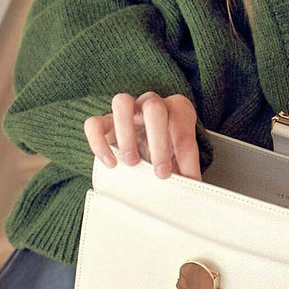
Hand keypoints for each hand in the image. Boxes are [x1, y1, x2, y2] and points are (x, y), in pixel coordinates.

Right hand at [83, 92, 202, 180]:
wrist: (147, 149)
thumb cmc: (167, 151)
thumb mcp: (180, 160)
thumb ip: (188, 169)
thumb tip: (195, 186)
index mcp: (177, 109)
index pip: (182, 126)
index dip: (180, 153)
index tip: (171, 175)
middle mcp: (152, 103)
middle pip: (154, 107)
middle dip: (157, 141)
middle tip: (158, 172)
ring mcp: (127, 109)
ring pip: (121, 102)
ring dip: (126, 133)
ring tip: (131, 163)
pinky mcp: (104, 121)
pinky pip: (94, 123)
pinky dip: (98, 142)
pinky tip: (110, 164)